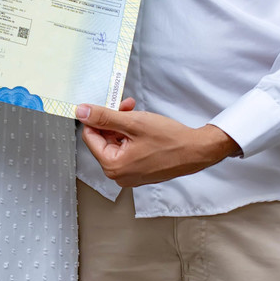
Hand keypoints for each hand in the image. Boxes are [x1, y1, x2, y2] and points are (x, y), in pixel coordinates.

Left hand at [76, 102, 240, 186]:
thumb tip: (82, 112)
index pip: (90, 136)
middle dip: (113, 120)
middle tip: (128, 106)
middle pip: (103, 140)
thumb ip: (105, 117)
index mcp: (112, 166)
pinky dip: (132, 136)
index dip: (98, 117)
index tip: (111, 105)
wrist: (196, 151)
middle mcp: (118, 175)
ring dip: (123, 126)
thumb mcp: (134, 122)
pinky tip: (143, 127)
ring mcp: (129, 175)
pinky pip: (127, 151)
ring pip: (116, 143)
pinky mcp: (139, 171)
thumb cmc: (170, 141)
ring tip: (138, 115)